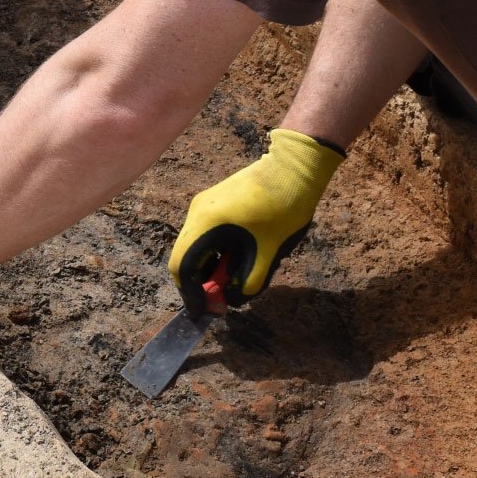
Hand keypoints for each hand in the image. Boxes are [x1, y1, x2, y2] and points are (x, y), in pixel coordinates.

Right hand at [168, 128, 343, 313]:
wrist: (294, 167)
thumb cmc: (283, 207)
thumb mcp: (269, 251)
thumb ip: (249, 280)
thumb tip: (234, 299)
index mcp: (206, 224)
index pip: (182, 266)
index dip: (189, 292)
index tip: (202, 311)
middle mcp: (197, 213)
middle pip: (185, 256)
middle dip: (200, 282)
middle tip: (220, 300)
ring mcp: (204, 204)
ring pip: (196, 244)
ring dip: (209, 266)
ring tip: (232, 280)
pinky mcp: (214, 201)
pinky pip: (205, 233)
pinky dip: (214, 251)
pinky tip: (237, 257)